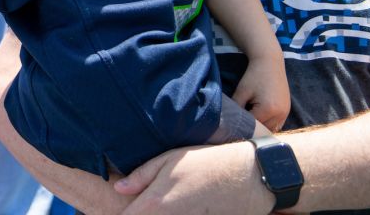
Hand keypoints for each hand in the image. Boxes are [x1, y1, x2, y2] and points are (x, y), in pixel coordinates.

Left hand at [113, 142, 276, 214]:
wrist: (251, 178)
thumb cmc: (209, 163)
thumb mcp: (170, 159)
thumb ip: (141, 176)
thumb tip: (118, 188)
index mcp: (155, 203)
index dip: (121, 214)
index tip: (119, 209)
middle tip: (145, 205)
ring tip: (170, 205)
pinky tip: (184, 209)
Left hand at [233, 55, 290, 131]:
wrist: (270, 62)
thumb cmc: (254, 76)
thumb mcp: (242, 92)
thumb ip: (237, 108)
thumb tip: (232, 122)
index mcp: (268, 109)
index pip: (253, 126)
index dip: (242, 126)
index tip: (235, 124)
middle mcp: (280, 114)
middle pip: (262, 130)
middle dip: (252, 128)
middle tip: (241, 123)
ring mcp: (286, 113)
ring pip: (270, 129)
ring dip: (260, 127)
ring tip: (250, 119)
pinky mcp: (287, 110)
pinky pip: (277, 124)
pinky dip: (268, 124)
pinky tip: (259, 118)